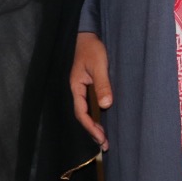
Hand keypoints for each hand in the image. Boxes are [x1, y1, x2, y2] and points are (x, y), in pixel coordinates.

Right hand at [68, 31, 111, 149]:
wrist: (88, 36)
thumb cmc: (92, 49)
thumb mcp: (98, 65)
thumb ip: (102, 84)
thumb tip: (105, 104)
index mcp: (76, 87)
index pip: (81, 112)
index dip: (89, 126)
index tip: (99, 137)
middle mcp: (77, 90)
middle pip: (83, 115)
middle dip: (92, 131)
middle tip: (104, 145)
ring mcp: (82, 89)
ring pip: (86, 111)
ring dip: (94, 125)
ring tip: (104, 140)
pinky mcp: (89, 86)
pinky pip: (91, 105)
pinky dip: (96, 115)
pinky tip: (103, 122)